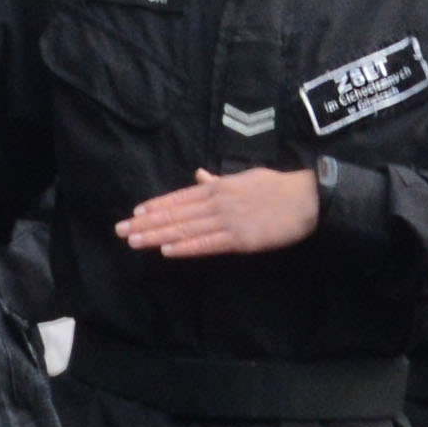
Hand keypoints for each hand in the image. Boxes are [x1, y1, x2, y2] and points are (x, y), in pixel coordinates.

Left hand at [115, 167, 323, 259]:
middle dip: (147, 223)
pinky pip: (207, 244)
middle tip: (121, 230)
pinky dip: (186, 246)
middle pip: (176, 214)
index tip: (135, 213)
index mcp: (219, 188)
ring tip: (135, 241)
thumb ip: (219, 180)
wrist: (306, 199)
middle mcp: (218, 202)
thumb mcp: (245, 177)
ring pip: (185, 229)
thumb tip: (199, 176)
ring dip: (158, 235)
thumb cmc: (278, 187)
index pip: (180, 197)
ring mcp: (227, 221)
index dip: (157, 206)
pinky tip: (167, 250)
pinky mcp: (240, 239)